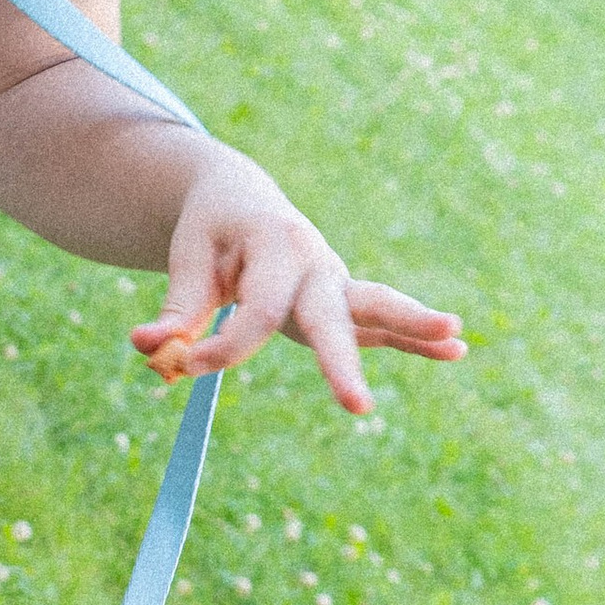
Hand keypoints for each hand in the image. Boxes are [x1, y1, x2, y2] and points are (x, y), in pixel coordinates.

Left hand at [130, 160, 464, 416]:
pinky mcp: (342, 301)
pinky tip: (454, 352)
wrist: (241, 197)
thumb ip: (177, 307)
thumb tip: (150, 349)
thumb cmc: (211, 231)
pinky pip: (380, 324)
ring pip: (374, 306)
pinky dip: (415, 339)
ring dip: (411, 326)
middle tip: (356, 407)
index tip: (180, 365)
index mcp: (274, 245)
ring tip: (454, 339)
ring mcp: (335, 281)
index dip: (222, 349)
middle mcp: (315, 262)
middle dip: (341, 362)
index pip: (258, 314)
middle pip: (333, 313)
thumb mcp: (187, 259)